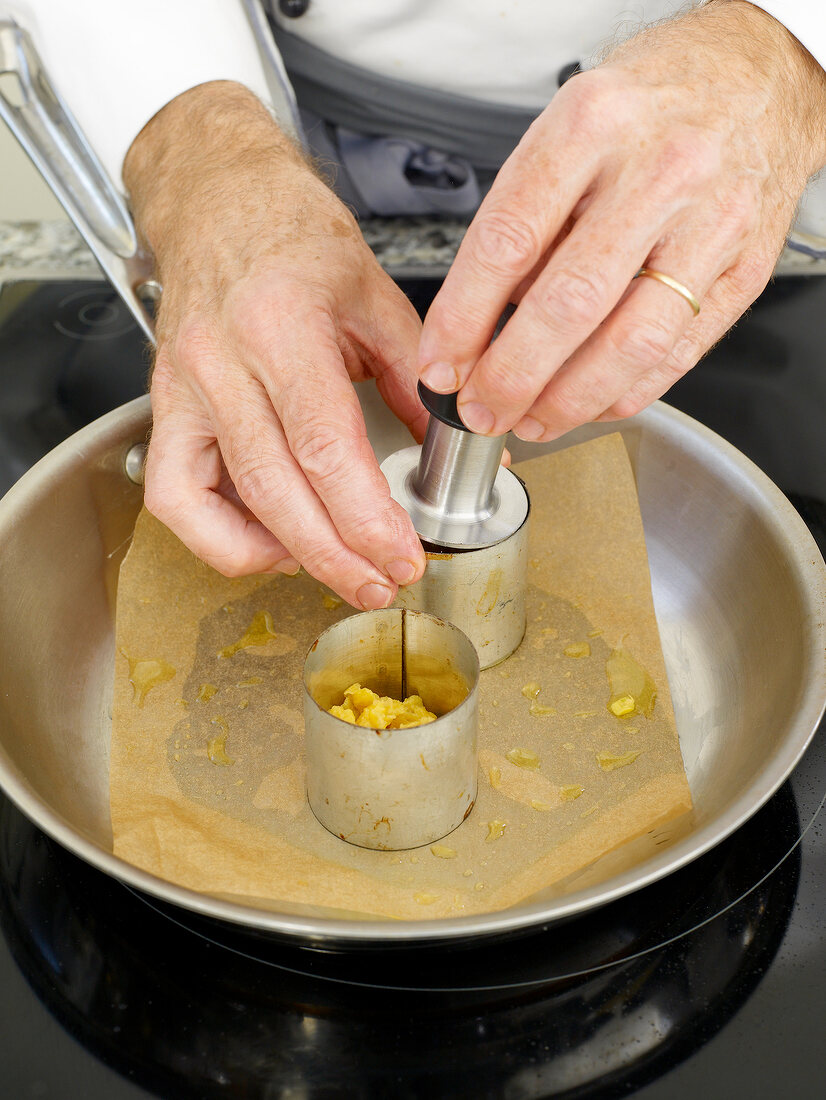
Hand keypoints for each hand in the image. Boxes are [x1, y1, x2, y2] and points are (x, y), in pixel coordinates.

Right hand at [124, 82, 427, 607]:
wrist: (217, 197)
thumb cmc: (292, 234)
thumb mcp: (374, 296)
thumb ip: (416, 376)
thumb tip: (457, 441)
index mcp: (283, 325)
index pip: (326, 447)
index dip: (367, 517)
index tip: (403, 554)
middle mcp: (222, 363)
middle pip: (277, 491)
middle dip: (337, 554)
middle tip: (381, 580)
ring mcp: (184, 389)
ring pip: (221, 504)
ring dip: (284, 556)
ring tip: (334, 569)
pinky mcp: (165, 407)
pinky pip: (175, 497)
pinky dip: (220, 537)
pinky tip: (269, 541)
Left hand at [419, 1, 825, 439]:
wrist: (758, 76)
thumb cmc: (652, 104)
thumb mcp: (568, 128)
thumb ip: (526, 220)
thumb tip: (480, 324)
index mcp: (592, 125)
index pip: (507, 241)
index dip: (462, 319)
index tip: (439, 365)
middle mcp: (659, 171)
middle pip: (568, 304)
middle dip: (511, 376)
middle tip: (479, 409)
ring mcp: (711, 224)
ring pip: (629, 343)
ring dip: (568, 400)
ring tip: (530, 419)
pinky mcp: (745, 270)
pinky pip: (676, 354)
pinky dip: (623, 394)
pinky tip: (588, 403)